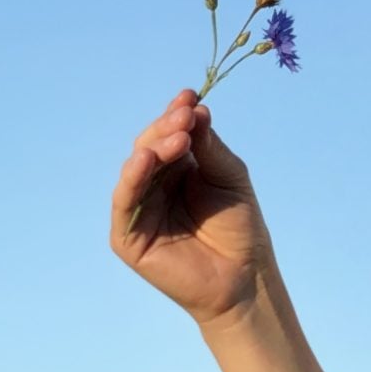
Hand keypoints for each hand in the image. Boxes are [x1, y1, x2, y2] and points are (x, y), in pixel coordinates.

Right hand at [109, 88, 276, 327]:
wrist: (245, 277)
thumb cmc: (240, 228)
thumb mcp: (229, 176)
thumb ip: (209, 146)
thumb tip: (194, 108)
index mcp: (177, 170)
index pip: (169, 135)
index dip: (176, 114)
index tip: (191, 94)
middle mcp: (154, 186)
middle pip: (150, 146)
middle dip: (166, 128)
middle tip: (185, 114)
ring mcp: (139, 210)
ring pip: (136, 169)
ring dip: (153, 148)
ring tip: (177, 136)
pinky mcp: (129, 236)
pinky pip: (125, 201)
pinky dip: (133, 178)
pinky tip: (146, 159)